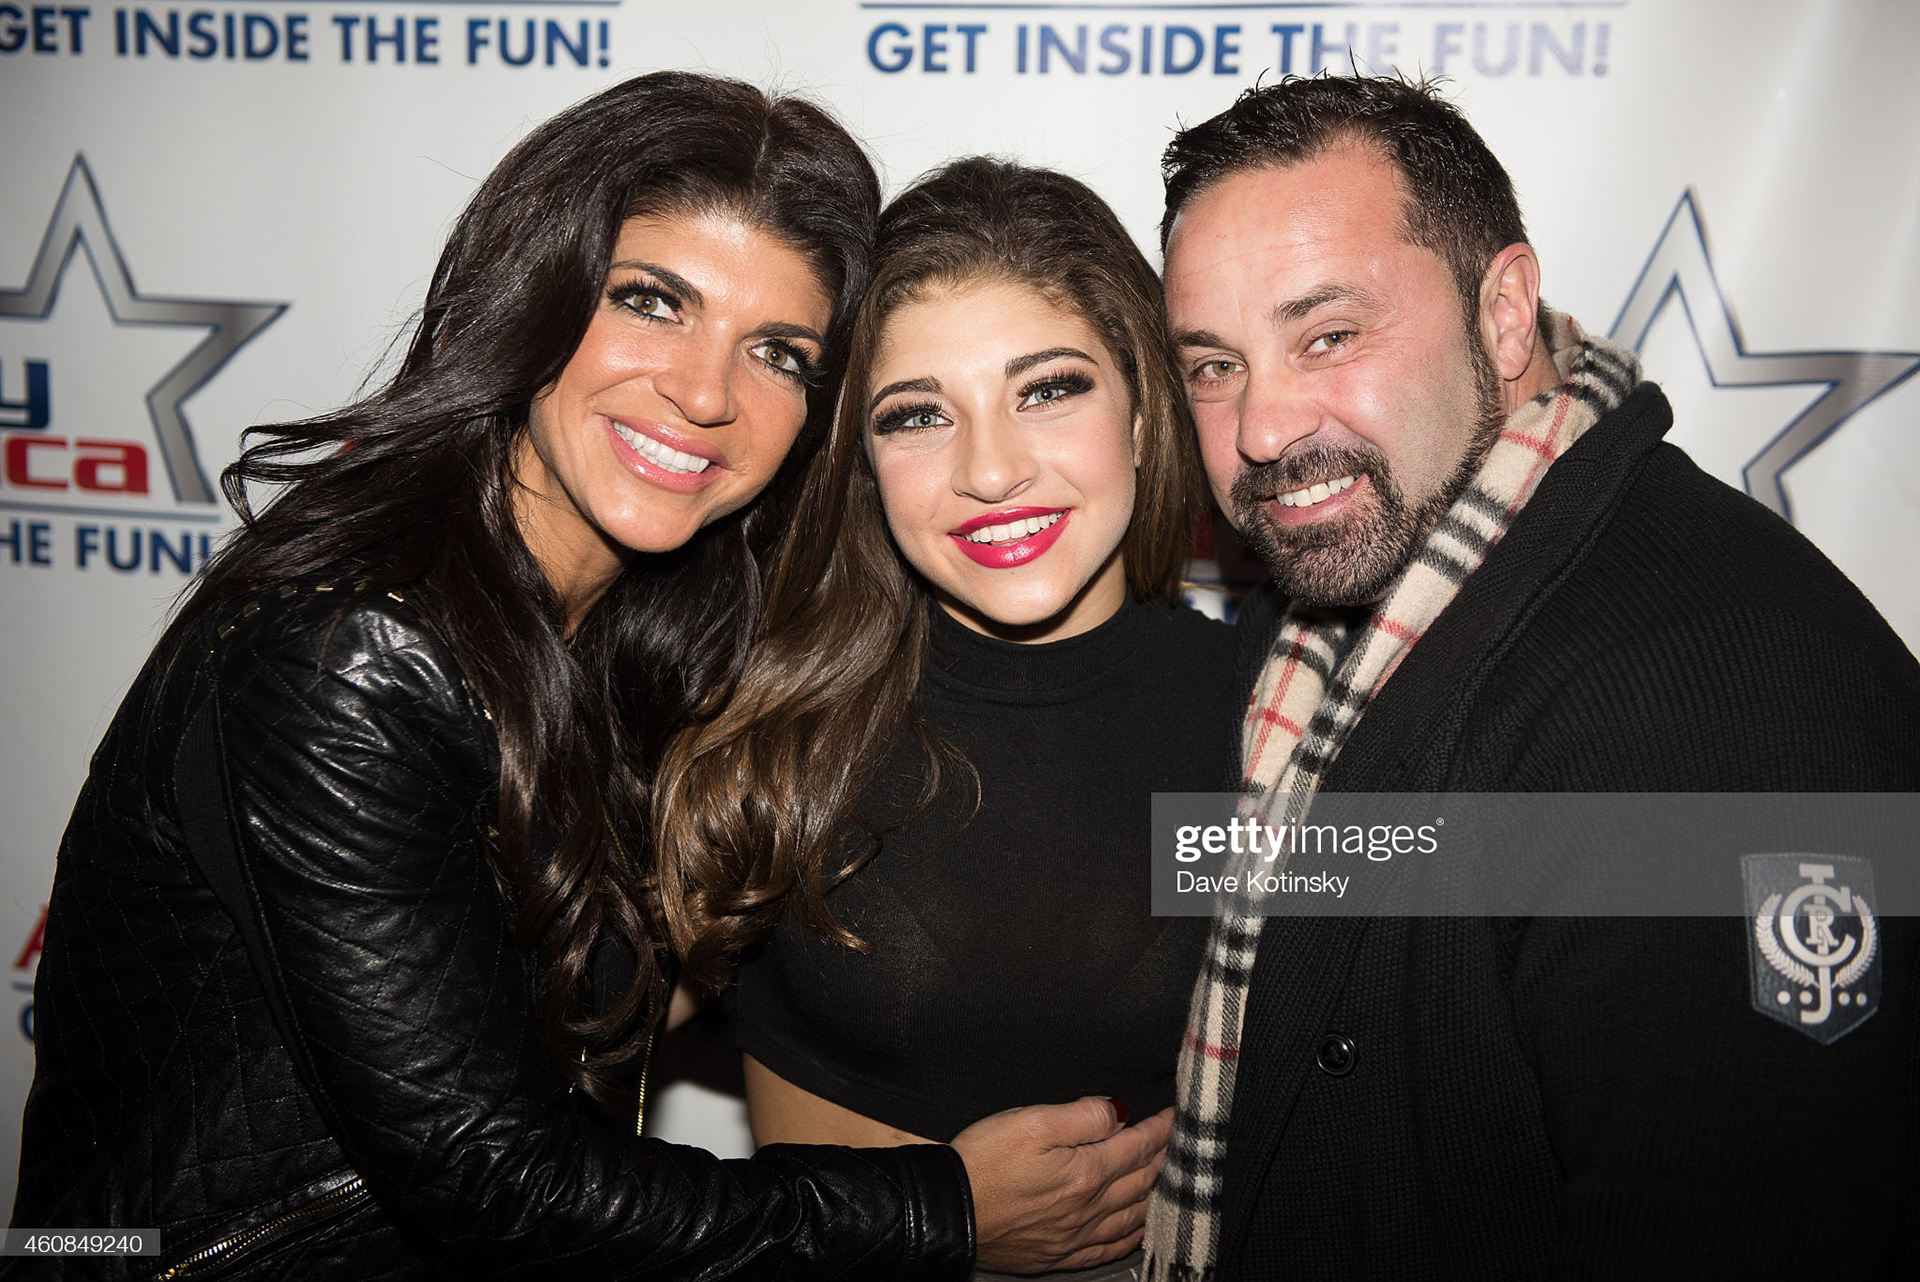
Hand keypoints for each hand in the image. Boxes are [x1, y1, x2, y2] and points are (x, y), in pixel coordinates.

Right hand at [951, 1098, 1170, 1273]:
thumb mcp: (1032, 1120)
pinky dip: (1130, 1236)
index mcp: (1086, 1172)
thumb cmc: (983, 1161)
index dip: (1160, 1128)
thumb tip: (1117, 1111)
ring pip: (1132, 1216)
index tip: (1176, 1115)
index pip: (1137, 1146)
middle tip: (1184, 1144)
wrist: (947, 1210)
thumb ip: (1082, 1114)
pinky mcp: (1058, 1254)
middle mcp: (1088, 1208)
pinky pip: (1107, 1249)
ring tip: (1171, 1181)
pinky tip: (1137, 1229)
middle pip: (1141, 1181)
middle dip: (1166, 1158)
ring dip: (1156, 1196)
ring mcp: (1075, 1235)